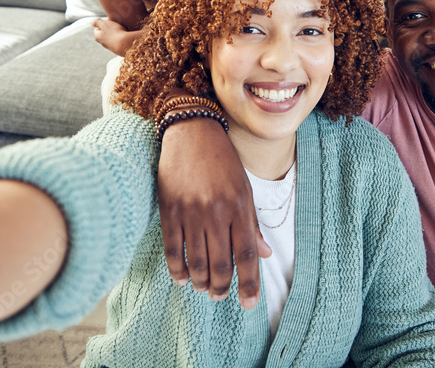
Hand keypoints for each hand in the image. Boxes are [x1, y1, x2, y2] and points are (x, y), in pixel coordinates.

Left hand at [92, 18, 139, 56]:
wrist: (126, 45)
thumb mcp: (104, 24)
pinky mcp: (117, 48)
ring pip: (111, 36)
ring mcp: (110, 46)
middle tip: (115, 24)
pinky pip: (117, 40)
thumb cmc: (114, 33)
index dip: (103, 23)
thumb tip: (91, 22)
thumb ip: (97, 22)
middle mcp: (102, 42)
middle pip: (104, 32)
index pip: (97, 28)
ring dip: (115, 32)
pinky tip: (124, 35)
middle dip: (110, 27)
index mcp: (97, 36)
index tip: (109, 20)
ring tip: (121, 29)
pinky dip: (120, 37)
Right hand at [157, 117, 270, 308]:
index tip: (249, 303)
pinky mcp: (169, 209)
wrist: (192, 132)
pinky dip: (177, 269)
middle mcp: (216, 212)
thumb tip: (265, 255)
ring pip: (195, 261)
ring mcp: (191, 212)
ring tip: (204, 288)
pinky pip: (172, 249)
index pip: (246, 255)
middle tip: (221, 295)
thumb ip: (252, 224)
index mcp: (240, 206)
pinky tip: (182, 278)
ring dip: (200, 282)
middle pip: (220, 264)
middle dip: (222, 287)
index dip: (249, 284)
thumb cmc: (222, 161)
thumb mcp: (244, 188)